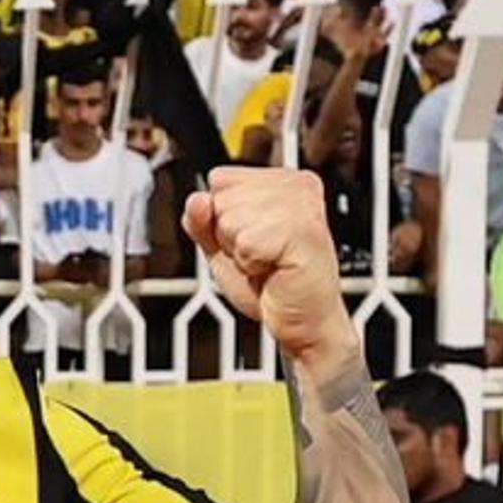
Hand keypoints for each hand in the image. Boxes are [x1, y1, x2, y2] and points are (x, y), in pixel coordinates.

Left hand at [185, 166, 352, 366]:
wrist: (301, 322)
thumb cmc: (270, 286)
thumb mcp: (222, 248)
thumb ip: (202, 221)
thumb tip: (197, 200)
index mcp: (279, 180)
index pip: (220, 179)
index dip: (221, 218)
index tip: (250, 239)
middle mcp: (295, 185)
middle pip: (222, 197)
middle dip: (229, 235)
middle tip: (261, 256)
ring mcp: (303, 205)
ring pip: (231, 218)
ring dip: (241, 251)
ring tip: (268, 262)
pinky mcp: (306, 230)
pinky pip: (247, 241)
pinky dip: (250, 264)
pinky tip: (275, 269)